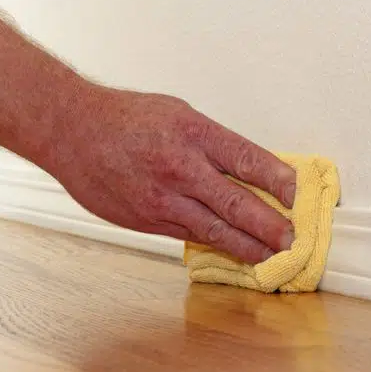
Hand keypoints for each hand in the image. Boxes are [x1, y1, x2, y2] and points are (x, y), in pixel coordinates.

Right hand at [46, 86, 296, 263]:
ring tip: (270, 257)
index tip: (298, 194)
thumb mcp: (177, 114)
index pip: (248, 160)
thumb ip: (211, 144)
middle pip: (238, 202)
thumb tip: (246, 170)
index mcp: (194, 133)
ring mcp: (162, 198)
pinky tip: (231, 252)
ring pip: (215, 228)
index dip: (279, 180)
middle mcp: (181, 166)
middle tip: (293, 240)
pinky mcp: (146, 219)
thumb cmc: (124, 118)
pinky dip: (213, 244)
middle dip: (271, 225)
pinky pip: (187, 235)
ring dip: (248, 245)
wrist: (72, 132)